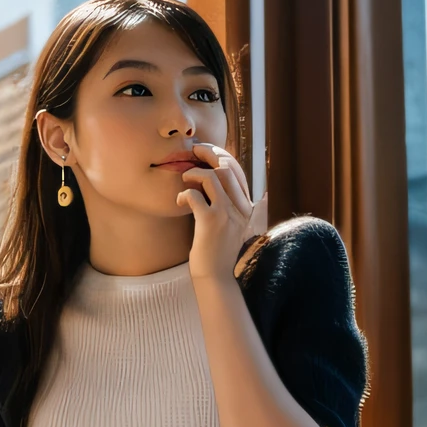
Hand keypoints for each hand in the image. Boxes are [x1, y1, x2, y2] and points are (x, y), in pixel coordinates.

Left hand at [177, 143, 268, 281]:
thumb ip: (225, 202)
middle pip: (227, 166)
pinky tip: (179, 201)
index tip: (204, 151)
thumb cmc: (216, 249)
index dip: (219, 154)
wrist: (215, 275)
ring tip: (185, 179)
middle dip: (208, 154)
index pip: (237, 169)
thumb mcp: (228, 222)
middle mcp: (241, 207)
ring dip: (194, 172)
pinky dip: (184, 193)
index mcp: (246, 206)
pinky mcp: (211, 222)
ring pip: (214, 176)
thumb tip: (210, 178)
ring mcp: (227, 213)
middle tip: (192, 152)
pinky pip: (195, 195)